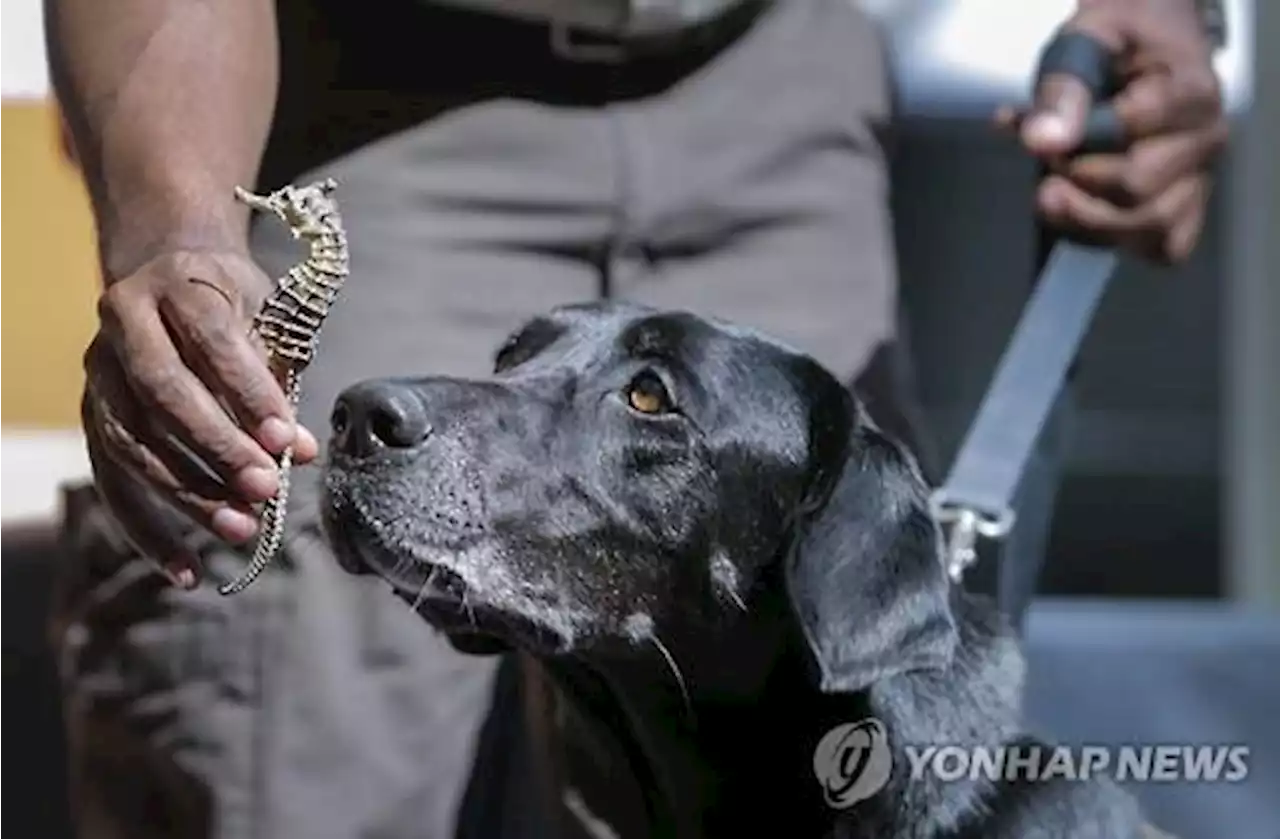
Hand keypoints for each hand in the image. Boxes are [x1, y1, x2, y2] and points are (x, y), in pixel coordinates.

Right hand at [81, 249, 319, 587]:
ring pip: (133, 443)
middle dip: (218, 448)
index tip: (289, 441)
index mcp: (176, 285)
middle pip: (163, 394)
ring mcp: (99, 372)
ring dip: (189, 494)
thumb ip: (280, 381)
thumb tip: (299, 453)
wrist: (174, 275)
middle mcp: (123, 323)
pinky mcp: (92, 417)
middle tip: (266, 489)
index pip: (213, 343)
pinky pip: (112, 482)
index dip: (251, 394)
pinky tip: (186, 569)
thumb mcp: (266, 320)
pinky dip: (148, 531)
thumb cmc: (236, 304)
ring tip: (242, 530)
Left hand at [999, 0, 1226, 262]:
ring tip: (1054, 191)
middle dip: (1075, 182)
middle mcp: (1205, 141)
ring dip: (1084, 218)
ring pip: (1147, 228)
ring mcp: (1198, 180)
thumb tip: (1043, 142)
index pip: (1132, 132)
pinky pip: (1161, 249)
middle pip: (1135, 189)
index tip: (1045, 137)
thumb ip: (1062, 87)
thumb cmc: (1116, 47)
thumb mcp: (1083, 42)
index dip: (1078, 142)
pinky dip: (1115, 241)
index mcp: (1191, 91)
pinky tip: (1083, 215)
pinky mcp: (1186, 211)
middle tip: (1050, 163)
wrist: (1145, 50)